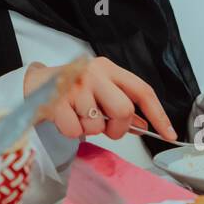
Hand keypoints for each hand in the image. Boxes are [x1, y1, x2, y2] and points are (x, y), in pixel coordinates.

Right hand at [23, 56, 175, 141]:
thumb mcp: (99, 90)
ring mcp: (75, 85)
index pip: (142, 91)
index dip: (158, 114)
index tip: (169, 134)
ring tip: (78, 117)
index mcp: (109, 68)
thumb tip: (145, 125)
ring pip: (97, 125)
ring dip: (89, 130)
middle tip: (106, 128)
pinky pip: (75, 130)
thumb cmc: (71, 88)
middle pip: (123, 110)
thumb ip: (121, 105)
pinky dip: (71, 132)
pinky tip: (65, 118)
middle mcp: (94, 73)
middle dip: (118, 128)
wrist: (34, 83)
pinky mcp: (57, 99)